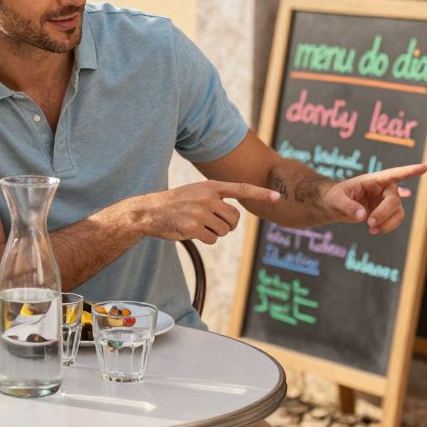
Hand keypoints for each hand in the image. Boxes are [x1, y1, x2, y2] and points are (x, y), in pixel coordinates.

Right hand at [116, 181, 281, 244]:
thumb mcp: (195, 193)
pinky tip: (190, 231)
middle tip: (211, 223)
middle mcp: (207, 198)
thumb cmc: (174, 204)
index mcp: (210, 186)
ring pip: (224, 231)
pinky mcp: (194, 227)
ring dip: (214, 233)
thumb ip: (214, 199)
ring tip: (197, 225)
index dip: (260, 194)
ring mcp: (201, 212)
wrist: (148, 211)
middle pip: (234, 219)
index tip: (277, 197)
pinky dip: (204, 239)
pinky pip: (212, 239)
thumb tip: (232, 218)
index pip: (241, 189)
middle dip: (227, 225)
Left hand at [323, 164, 426, 233]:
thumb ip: (348, 206)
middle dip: (384, 213)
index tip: (424, 168)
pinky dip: (386, 227)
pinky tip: (374, 230)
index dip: (409, 171)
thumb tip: (363, 216)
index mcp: (372, 180)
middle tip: (370, 224)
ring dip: (387, 223)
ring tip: (371, 230)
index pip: (393, 174)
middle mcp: (383, 188)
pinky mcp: (386, 212)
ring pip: (398, 212)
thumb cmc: (334, 197)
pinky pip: (394, 220)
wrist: (334, 206)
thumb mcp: (336, 199)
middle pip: (394, 200)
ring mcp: (386, 201)